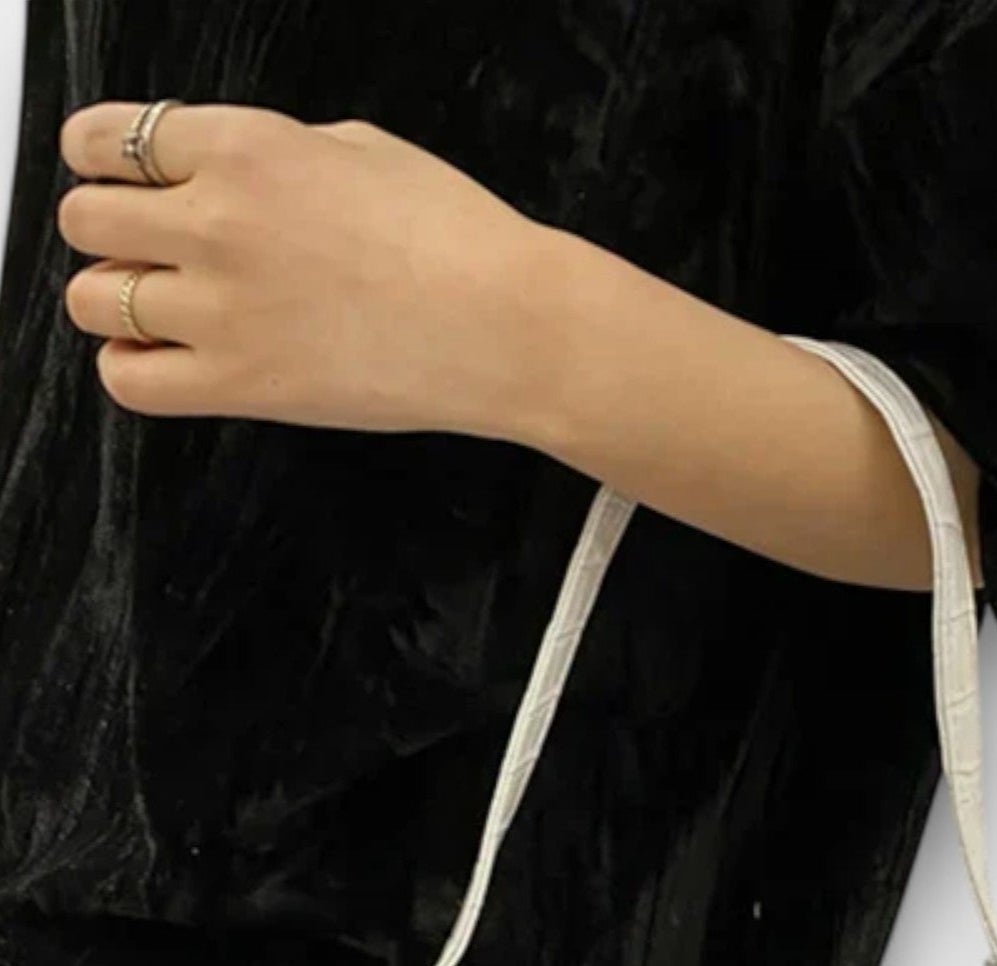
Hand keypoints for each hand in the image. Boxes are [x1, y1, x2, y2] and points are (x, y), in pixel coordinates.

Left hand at [56, 100, 558, 434]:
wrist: (505, 324)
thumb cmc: (455, 236)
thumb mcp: (360, 148)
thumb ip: (274, 153)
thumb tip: (234, 175)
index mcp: (245, 147)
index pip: (106, 142)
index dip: (103, 162)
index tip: (117, 180)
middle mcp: (217, 222)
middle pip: (84, 220)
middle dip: (110, 234)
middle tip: (146, 251)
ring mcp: (222, 308)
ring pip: (91, 301)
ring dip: (112, 303)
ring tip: (156, 311)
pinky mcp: (241, 385)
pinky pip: (129, 382)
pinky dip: (130, 370)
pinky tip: (165, 360)